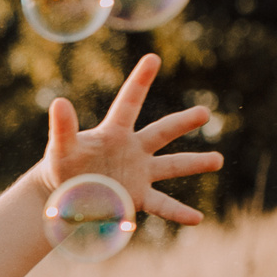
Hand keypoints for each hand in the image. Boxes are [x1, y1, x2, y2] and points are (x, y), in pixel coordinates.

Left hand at [42, 53, 223, 226]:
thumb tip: (59, 102)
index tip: (152, 58)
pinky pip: (163, 205)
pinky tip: (198, 218)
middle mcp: (132, 149)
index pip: (129, 102)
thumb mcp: (60, 148)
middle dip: (183, 123)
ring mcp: (138, 173)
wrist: (63, 193)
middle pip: (162, 132)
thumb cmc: (61, 166)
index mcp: (114, 132)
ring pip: (171, 167)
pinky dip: (179, 212)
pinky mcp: (138, 197)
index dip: (140, 81)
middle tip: (204, 113)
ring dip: (194, 164)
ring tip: (218, 160)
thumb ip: (63, 128)